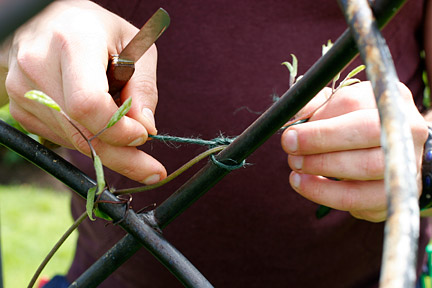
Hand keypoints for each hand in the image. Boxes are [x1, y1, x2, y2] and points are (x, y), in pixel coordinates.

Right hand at [3, 0, 165, 183]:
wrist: (48, 21)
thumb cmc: (98, 30)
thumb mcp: (134, 45)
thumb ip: (143, 87)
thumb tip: (147, 129)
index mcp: (72, 42)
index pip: (88, 103)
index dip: (118, 129)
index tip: (144, 137)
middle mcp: (38, 66)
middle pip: (81, 131)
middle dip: (121, 157)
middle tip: (151, 171)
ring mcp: (23, 90)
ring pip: (73, 141)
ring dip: (108, 150)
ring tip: (129, 138)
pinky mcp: (20, 108)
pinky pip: (62, 139)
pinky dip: (88, 141)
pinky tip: (99, 123)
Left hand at [281, 82, 426, 221]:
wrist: (390, 158)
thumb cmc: (354, 128)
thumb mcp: (336, 108)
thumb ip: (315, 107)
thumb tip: (291, 118)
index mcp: (388, 99)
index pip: (354, 102)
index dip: (319, 118)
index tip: (292, 132)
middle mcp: (407, 128)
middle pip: (367, 130)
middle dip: (321, 140)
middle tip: (290, 148)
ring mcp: (407, 162)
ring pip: (366, 166)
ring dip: (321, 167)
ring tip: (295, 166)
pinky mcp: (395, 194)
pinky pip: (357, 198)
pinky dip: (323, 192)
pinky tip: (302, 183)